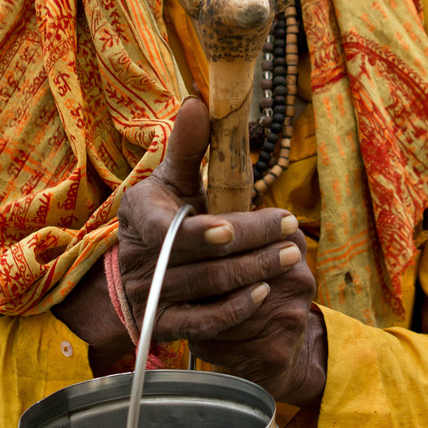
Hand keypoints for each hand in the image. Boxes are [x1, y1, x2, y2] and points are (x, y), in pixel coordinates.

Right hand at [117, 97, 326, 406]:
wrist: (143, 268)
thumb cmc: (169, 210)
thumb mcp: (174, 176)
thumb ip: (190, 144)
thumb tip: (198, 101)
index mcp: (138, 212)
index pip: (161, 227)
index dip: (193, 232)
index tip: (227, 229)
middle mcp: (138, 258)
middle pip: (200, 257)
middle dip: (250, 244)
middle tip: (290, 230)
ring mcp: (149, 296)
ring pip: (208, 288)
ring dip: (254, 271)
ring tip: (290, 255)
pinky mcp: (164, 326)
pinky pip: (203, 324)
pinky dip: (237, 308)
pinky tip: (266, 290)